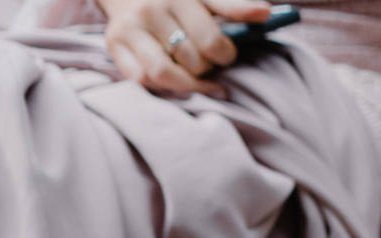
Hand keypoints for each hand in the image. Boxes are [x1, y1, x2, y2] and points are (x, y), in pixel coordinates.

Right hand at [99, 0, 269, 95]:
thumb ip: (233, 5)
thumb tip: (266, 13)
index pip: (210, 39)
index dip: (225, 54)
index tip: (226, 55)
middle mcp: (153, 8)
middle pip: (191, 59)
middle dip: (205, 68)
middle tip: (208, 65)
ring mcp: (132, 27)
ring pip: (165, 74)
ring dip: (186, 83)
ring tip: (196, 79)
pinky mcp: (115, 43)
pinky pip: (142, 80)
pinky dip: (161, 86)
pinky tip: (174, 80)